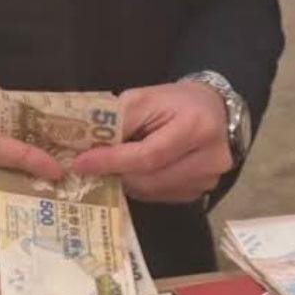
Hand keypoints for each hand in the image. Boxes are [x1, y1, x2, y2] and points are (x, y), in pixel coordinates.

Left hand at [71, 81, 232, 202]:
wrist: (212, 110)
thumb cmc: (176, 102)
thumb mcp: (145, 98)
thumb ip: (119, 120)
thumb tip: (90, 147)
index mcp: (197, 127)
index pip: (150, 155)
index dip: (113, 161)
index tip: (82, 163)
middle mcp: (210, 158)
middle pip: (150, 179)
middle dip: (116, 172)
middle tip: (92, 165)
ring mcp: (208, 179)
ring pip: (152, 191)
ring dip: (127, 180)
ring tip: (115, 165)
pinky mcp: (201, 192)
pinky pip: (160, 196)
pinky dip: (141, 185)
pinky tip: (137, 171)